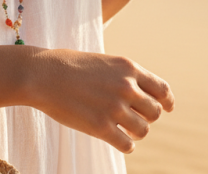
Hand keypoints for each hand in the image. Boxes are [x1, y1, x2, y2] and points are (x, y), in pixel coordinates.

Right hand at [29, 49, 173, 153]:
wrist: (40, 74)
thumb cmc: (66, 65)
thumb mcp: (101, 61)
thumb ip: (122, 75)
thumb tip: (140, 94)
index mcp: (127, 67)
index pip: (162, 89)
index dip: (167, 101)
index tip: (167, 107)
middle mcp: (125, 87)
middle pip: (155, 112)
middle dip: (146, 116)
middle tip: (132, 116)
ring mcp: (114, 108)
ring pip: (143, 130)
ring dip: (135, 131)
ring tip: (122, 128)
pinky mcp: (101, 128)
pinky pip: (127, 145)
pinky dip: (125, 144)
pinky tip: (116, 138)